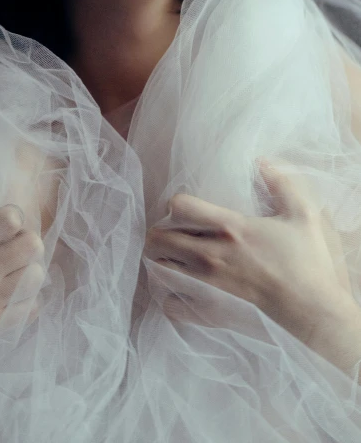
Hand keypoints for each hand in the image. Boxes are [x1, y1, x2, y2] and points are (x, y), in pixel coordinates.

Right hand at [0, 191, 44, 343]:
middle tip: (11, 246)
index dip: (10, 218)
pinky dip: (26, 299)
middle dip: (24, 240)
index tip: (1, 224)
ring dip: (27, 269)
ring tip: (12, 270)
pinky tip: (11, 293)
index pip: (13, 220)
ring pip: (36, 275)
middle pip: (33, 245)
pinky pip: (31, 307)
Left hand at [144, 158, 353, 345]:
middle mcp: (211, 254)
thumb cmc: (307, 261)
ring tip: (174, 255)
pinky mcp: (208, 309)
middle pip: (158, 238)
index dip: (177, 204)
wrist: (312, 309)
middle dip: (159, 231)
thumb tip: (262, 161)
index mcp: (231, 228)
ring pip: (159, 267)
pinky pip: (170, 302)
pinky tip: (180, 286)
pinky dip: (169, 293)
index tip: (186, 209)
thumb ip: (281, 183)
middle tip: (172, 232)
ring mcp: (207, 284)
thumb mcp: (302, 214)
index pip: (179, 206)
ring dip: (161, 258)